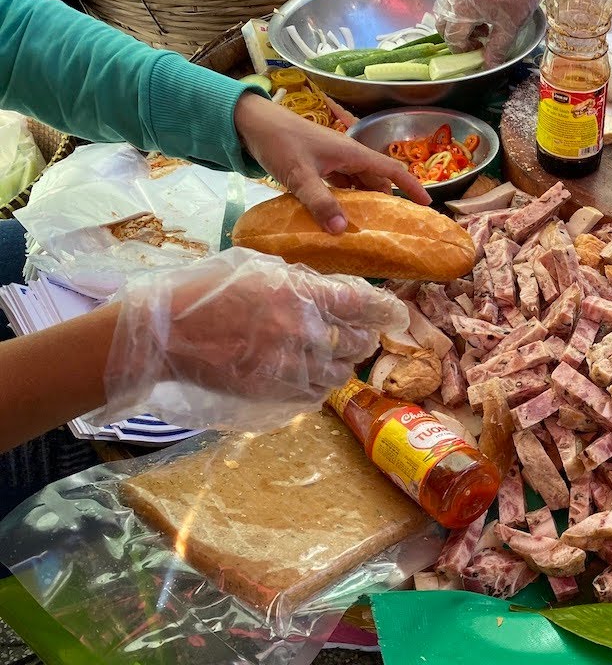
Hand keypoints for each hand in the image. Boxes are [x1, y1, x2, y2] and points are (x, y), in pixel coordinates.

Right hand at [95, 248, 409, 430]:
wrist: (163, 335)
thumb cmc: (203, 294)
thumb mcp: (255, 270)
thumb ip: (298, 281)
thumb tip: (332, 291)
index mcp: (299, 294)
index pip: (361, 304)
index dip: (384, 310)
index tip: (395, 314)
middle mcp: (301, 331)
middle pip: (358, 342)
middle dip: (362, 339)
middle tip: (357, 337)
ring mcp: (289, 365)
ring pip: (340, 373)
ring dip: (340, 365)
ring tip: (328, 358)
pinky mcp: (274, 392)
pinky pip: (315, 395)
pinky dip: (318, 386)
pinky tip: (306, 375)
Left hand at [233, 93, 430, 234]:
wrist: (250, 123)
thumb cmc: (279, 142)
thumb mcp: (300, 175)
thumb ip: (320, 202)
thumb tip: (341, 231)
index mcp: (352, 154)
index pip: (392, 170)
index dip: (412, 186)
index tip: (427, 204)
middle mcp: (347, 156)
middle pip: (377, 180)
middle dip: (388, 200)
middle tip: (395, 226)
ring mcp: (332, 160)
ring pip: (358, 184)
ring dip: (365, 202)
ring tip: (370, 227)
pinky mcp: (318, 165)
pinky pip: (341, 185)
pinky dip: (344, 200)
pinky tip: (339, 216)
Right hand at [434, 0, 564, 67]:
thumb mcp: (510, 25)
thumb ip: (496, 49)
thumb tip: (489, 65)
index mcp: (458, 11)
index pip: (452, 40)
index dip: (465, 51)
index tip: (480, 53)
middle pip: (443, 25)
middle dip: (459, 37)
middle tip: (480, 40)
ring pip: (446, 9)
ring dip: (460, 22)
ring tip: (484, 23)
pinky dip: (462, 6)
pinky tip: (484, 6)